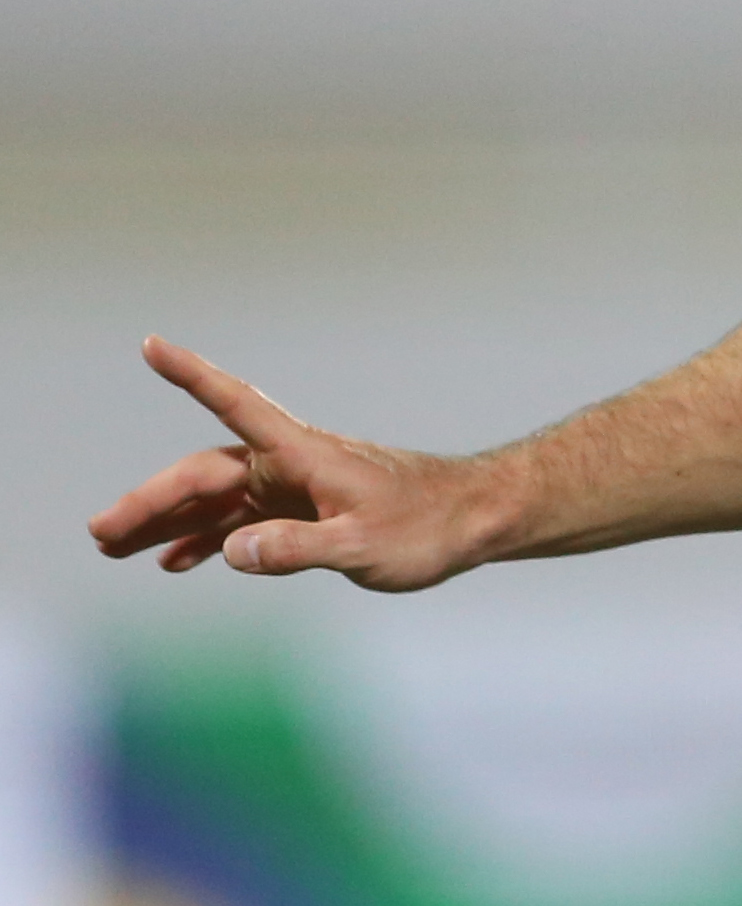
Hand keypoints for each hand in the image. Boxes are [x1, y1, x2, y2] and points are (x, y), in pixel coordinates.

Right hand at [86, 337, 502, 590]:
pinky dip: (207, 538)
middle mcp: (292, 463)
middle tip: (100, 533)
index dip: (194, 375)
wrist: (476, 521)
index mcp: (304, 454)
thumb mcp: (362, 546)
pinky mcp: (305, 510)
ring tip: (115, 550)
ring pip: (216, 500)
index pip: (237, 404)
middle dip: (150, 502)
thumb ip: (298, 548)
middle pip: (205, 475)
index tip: (153, 344)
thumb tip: (231, 551)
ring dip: (168, 523)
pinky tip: (177, 561)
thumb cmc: (429, 528)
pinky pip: (241, 521)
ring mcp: (295, 486)